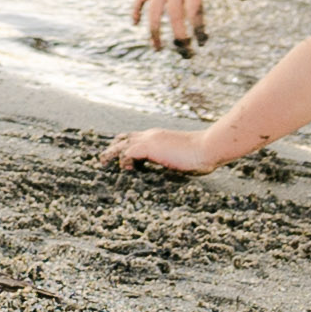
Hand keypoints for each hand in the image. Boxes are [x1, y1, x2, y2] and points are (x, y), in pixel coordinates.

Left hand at [104, 127, 223, 174]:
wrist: (208, 147)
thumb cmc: (200, 156)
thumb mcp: (181, 161)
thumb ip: (170, 165)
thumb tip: (168, 176)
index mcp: (157, 138)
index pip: (134, 139)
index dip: (124, 147)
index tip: (119, 159)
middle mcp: (150, 136)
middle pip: (123, 138)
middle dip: (112, 149)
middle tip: (103, 161)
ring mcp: (149, 140)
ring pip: (121, 144)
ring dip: (111, 154)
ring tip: (102, 164)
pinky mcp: (149, 146)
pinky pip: (127, 153)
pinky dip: (123, 161)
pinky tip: (126, 171)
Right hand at [129, 0, 237, 48]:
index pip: (194, 13)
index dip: (197, 30)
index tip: (203, 43)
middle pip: (174, 16)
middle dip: (178, 37)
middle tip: (185, 54)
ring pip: (153, 10)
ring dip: (154, 31)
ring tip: (158, 49)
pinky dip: (136, 9)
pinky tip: (136, 24)